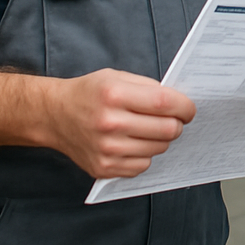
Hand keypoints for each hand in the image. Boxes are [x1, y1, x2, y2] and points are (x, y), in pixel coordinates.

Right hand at [42, 69, 195, 178]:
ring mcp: (106, 149)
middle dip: (177, 123)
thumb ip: (148, 87)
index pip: (164, 104)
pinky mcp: (103, 168)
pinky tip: (135, 142)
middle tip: (173, 119)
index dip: (185, 107)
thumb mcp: (117, 77)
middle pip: (166, 130)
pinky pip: (142, 165)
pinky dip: (146, 154)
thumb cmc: (89, 93)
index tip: (190, 108)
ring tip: (150, 128)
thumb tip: (178, 102)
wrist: (54, 115)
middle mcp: (110, 124)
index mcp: (115, 95)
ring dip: (162, 139)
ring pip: (158, 148)